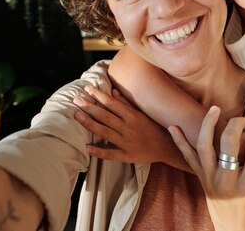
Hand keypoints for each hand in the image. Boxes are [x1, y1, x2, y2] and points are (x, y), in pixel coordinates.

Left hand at [73, 86, 187, 169]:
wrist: (168, 147)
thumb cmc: (154, 127)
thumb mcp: (143, 112)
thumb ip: (127, 102)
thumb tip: (113, 91)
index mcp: (132, 115)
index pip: (112, 103)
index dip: (99, 96)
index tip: (87, 89)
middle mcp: (128, 128)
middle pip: (105, 116)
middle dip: (89, 107)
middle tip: (75, 100)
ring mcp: (127, 142)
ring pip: (105, 132)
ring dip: (90, 124)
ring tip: (77, 116)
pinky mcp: (127, 156)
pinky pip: (111, 154)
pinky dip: (99, 151)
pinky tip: (87, 147)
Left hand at [169, 106, 244, 230]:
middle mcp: (226, 181)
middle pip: (229, 143)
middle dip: (237, 125)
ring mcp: (210, 179)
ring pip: (205, 146)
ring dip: (208, 124)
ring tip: (215, 108)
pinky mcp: (201, 179)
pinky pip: (188, 158)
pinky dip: (179, 142)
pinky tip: (172, 127)